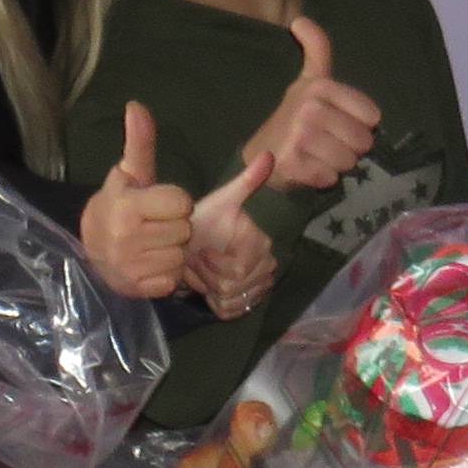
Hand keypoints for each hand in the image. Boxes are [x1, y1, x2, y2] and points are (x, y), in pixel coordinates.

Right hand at [76, 102, 195, 300]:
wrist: (90, 248)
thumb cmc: (118, 205)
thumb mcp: (128, 174)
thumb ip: (139, 143)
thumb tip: (137, 105)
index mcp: (127, 207)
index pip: (182, 203)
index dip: (175, 202)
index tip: (158, 204)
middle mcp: (126, 238)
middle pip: (184, 230)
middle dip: (175, 227)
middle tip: (154, 226)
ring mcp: (130, 266)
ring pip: (180, 256)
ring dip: (172, 251)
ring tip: (152, 245)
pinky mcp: (137, 288)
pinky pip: (172, 279)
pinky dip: (165, 274)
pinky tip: (150, 264)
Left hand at [185, 155, 279, 319]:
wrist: (201, 239)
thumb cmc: (208, 220)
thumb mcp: (222, 199)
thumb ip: (246, 181)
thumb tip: (269, 155)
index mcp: (261, 246)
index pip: (238, 271)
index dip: (214, 266)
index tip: (201, 252)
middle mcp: (266, 268)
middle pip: (232, 289)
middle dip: (208, 276)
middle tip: (197, 261)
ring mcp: (258, 287)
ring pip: (229, 302)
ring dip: (208, 288)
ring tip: (200, 271)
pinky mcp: (247, 302)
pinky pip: (229, 312)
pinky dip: (213, 302)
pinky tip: (206, 286)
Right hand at [237, 16, 381, 193]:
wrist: (260, 154)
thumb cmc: (294, 117)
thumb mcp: (309, 80)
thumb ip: (316, 49)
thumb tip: (299, 18)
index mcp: (319, 87)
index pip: (372, 117)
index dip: (360, 126)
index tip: (338, 124)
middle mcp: (308, 108)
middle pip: (362, 141)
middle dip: (350, 149)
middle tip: (327, 145)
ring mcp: (299, 136)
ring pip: (348, 161)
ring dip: (337, 165)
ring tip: (317, 157)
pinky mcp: (292, 163)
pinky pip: (330, 177)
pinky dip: (322, 179)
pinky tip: (307, 170)